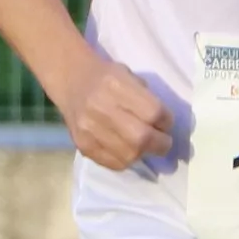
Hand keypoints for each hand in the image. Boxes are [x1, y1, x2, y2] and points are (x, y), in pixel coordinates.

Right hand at [56, 48, 175, 171]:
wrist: (71, 81)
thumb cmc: (107, 77)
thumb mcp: (130, 76)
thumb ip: (147, 99)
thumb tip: (165, 127)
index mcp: (116, 85)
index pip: (154, 113)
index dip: (166, 122)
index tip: (166, 123)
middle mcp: (100, 108)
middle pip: (141, 138)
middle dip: (161, 144)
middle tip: (164, 143)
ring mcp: (89, 129)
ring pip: (129, 154)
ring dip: (144, 153)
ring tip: (146, 147)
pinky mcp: (83, 145)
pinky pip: (113, 163)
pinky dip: (127, 160)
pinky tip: (129, 151)